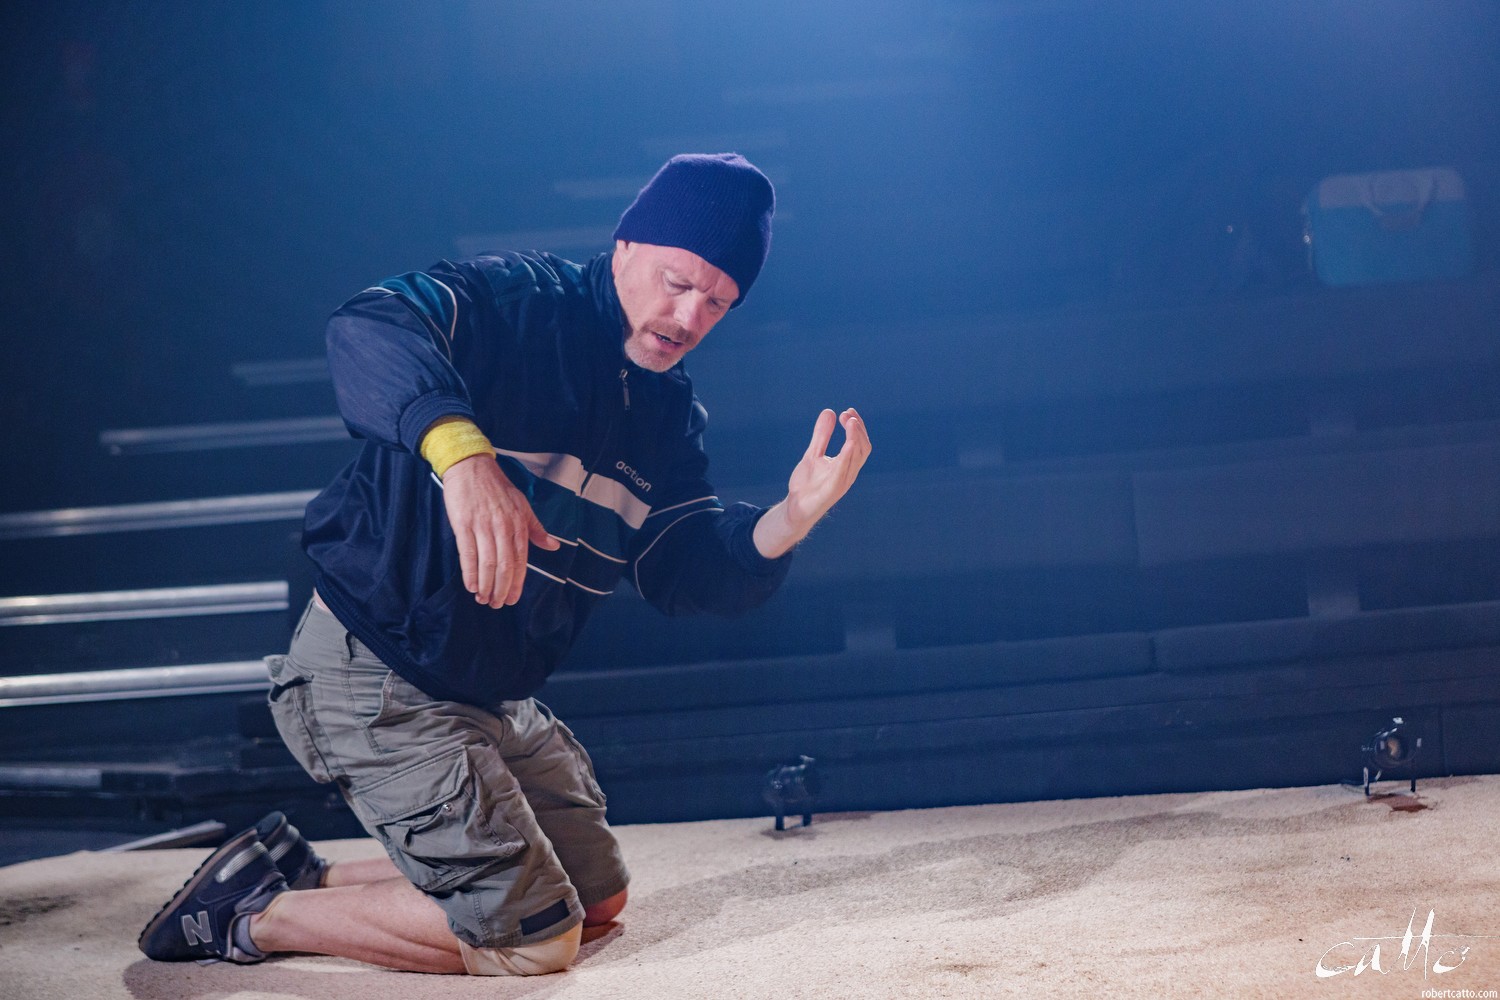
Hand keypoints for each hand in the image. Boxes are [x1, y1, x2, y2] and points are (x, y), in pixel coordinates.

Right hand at [440, 454, 559, 607]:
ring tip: (484, 599)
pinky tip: (471, 585)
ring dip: (486, 585)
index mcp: (518, 524)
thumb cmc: (497, 487)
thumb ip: (535, 529)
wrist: (471, 466)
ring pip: (487, 563)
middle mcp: (503, 527)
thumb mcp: (522, 505)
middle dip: (501, 589)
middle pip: (504, 566)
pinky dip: (470, 572)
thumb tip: (553, 546)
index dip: (517, 583)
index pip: (520, 560)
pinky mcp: (464, 524)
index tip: (513, 599)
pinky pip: (468, 553)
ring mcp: (483, 526)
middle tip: (497, 604)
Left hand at [754, 408, 871, 558]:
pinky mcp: (832, 490)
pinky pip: (843, 471)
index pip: (860, 443)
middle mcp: (848, 473)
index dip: (857, 426)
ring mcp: (842, 481)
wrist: (795, 509)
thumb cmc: (807, 484)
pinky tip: (847, 443)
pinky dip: (847, 456)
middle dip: (858, 429)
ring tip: (850, 421)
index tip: (847, 411)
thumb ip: (822, 435)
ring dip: (855, 437)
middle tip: (847, 414)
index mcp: (846, 465)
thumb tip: (830, 412)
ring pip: (857, 457)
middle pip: (863, 447)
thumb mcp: (813, 454)